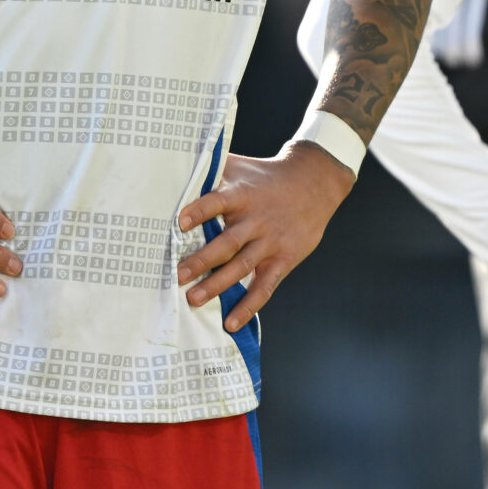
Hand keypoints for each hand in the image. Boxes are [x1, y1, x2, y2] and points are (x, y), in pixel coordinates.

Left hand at [175, 143, 354, 332]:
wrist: (313, 182)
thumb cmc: (265, 175)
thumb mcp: (239, 166)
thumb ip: (210, 170)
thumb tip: (174, 167)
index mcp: (241, 194)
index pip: (218, 202)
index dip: (200, 211)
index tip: (180, 223)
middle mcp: (255, 220)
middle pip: (226, 242)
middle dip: (201, 260)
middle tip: (177, 275)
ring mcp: (270, 242)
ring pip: (241, 267)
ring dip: (217, 285)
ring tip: (193, 299)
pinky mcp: (283, 259)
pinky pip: (264, 287)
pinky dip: (248, 306)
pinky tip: (231, 323)